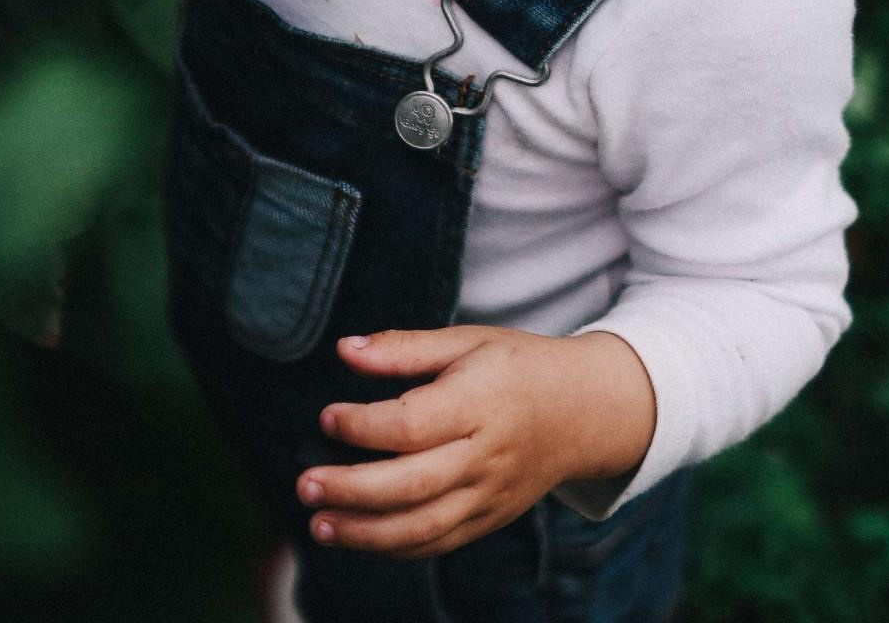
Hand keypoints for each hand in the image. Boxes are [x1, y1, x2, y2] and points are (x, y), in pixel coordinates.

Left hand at [296, 326, 656, 558]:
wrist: (583, 410)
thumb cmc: (516, 366)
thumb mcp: (467, 341)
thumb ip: (404, 348)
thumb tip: (344, 350)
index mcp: (481, 402)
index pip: (414, 425)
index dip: (365, 426)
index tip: (327, 417)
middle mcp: (487, 455)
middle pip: (414, 484)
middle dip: (353, 490)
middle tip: (305, 483)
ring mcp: (491, 494)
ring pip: (425, 526)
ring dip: (366, 533)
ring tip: (318, 524)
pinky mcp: (491, 518)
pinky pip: (440, 541)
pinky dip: (396, 547)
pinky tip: (357, 536)